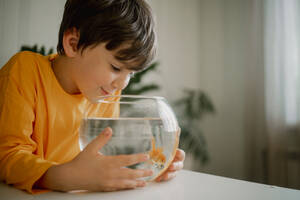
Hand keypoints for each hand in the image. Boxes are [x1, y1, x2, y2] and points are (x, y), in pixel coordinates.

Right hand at [37, 127, 152, 191]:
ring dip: (137, 182)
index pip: (127, 160)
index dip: (138, 158)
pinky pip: (119, 188)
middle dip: (142, 173)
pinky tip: (131, 187)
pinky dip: (127, 187)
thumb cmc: (81, 162)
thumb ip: (102, 138)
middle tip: (151, 172)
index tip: (147, 157)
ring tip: (145, 182)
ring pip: (126, 183)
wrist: (70, 177)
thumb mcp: (91, 148)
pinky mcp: (106, 188)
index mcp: (108, 162)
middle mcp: (111, 173)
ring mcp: (109, 182)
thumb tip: (109, 129)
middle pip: (130, 173)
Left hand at [155, 128, 184, 181]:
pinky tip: (158, 178)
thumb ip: (172, 136)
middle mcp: (177, 163)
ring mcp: (172, 170)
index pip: (181, 154)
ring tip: (164, 174)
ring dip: (169, 174)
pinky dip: (162, 178)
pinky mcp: (167, 175)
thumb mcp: (167, 143)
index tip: (175, 152)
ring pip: (173, 173)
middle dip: (175, 166)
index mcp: (177, 155)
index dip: (179, 154)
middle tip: (170, 166)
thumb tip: (177, 127)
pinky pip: (166, 178)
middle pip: (179, 165)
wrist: (158, 157)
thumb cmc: (165, 150)